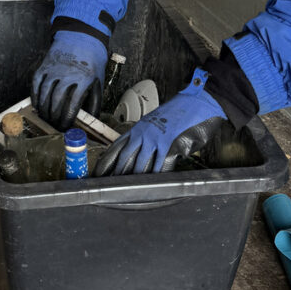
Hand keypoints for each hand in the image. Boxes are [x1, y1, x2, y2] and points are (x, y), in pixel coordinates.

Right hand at [32, 30, 107, 129]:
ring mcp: (54, 69)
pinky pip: (36, 83)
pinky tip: (37, 106)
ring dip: (44, 109)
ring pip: (45, 93)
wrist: (81, 38)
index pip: (73, 103)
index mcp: (83, 79)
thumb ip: (95, 101)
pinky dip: (35, 96)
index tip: (65, 126)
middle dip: (54, 116)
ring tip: (46, 118)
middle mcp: (67, 74)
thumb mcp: (98, 80)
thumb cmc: (91, 62)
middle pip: (56, 100)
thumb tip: (92, 119)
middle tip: (54, 125)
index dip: (67, 118)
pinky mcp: (44, 66)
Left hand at [94, 69, 224, 174]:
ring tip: (130, 185)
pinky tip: (152, 180)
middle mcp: (141, 133)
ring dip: (135, 174)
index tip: (103, 170)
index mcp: (136, 128)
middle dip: (119, 170)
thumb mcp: (151, 122)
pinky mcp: (165, 143)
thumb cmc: (171, 114)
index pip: (118, 145)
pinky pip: (158, 161)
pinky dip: (155, 172)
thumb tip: (138, 149)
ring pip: (140, 161)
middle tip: (113, 181)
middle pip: (125, 155)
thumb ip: (143, 135)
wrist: (187, 103)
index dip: (109, 159)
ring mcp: (153, 138)